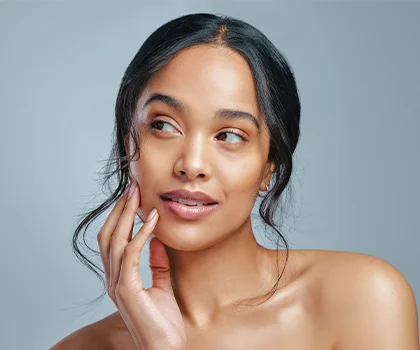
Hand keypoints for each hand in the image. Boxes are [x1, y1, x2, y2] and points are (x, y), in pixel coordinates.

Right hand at [97, 181, 186, 349]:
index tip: (133, 197)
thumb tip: (158, 238)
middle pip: (108, 235)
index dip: (121, 217)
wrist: (166, 348)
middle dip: (119, 209)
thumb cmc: (163, 322)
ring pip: (114, 240)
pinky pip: (131, 254)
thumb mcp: (161, 284)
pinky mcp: (127, 289)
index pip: (113, 240)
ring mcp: (117, 284)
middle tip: (132, 188)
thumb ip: (157, 262)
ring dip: (126, 215)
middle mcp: (113, 278)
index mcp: (119, 277)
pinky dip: (141, 234)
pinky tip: (152, 220)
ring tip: (138, 195)